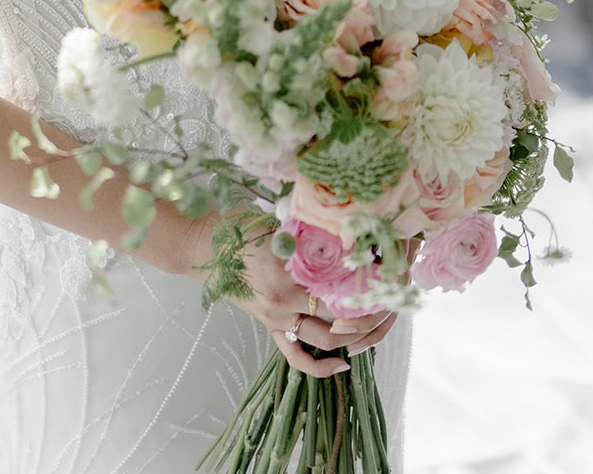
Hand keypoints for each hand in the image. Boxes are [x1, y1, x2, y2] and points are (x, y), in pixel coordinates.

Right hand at [181, 216, 395, 378]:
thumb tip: (347, 235)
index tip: (388, 273)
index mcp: (287, 269)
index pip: (338, 282)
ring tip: (376, 324)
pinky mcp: (269, 327)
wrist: (201, 247)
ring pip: (326, 338)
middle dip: (370, 310)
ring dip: (355, 336)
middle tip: (391, 299)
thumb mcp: (274, 224)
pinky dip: (320, 367)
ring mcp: (276, 317)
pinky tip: (342, 366)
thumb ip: (307, 235)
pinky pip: (297, 357)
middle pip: (339, 313)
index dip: (366, 282)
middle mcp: (284, 299)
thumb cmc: (235, 226)